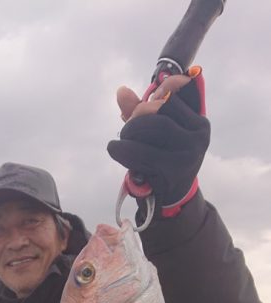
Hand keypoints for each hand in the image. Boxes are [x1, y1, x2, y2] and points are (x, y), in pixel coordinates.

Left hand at [107, 69, 209, 213]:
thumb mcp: (156, 134)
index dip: (158, 92)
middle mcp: (199, 135)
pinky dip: (124, 149)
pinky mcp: (174, 170)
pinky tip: (114, 149)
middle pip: (164, 108)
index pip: (178, 94)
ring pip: (156, 125)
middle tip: (125, 128)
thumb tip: (121, 92)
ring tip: (121, 139)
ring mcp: (190, 153)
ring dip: (131, 129)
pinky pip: (144, 152)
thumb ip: (140, 111)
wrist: (172, 197)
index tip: (143, 104)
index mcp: (199, 121)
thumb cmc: (163, 159)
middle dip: (138, 115)